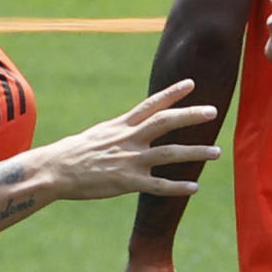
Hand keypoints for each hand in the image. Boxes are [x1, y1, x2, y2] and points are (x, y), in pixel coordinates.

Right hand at [42, 81, 218, 200]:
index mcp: (122, 125)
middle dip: (190, 116)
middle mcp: (129, 139)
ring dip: (195, 152)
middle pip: (165, 123)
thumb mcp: (99, 134)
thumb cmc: (74, 153)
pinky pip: (158, 186)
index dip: (172, 93)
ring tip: (216, 151)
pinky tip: (195, 187)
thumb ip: (121, 130)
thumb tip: (134, 126)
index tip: (191, 83)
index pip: (151, 104)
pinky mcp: (127, 182)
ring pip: (169, 154)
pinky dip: (177, 187)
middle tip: (213, 112)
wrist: (55, 170)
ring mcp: (129, 160)